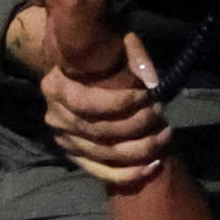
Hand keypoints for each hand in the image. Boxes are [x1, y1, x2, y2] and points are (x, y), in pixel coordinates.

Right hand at [41, 48, 171, 191]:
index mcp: (56, 86)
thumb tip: (151, 83)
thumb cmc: (99, 57)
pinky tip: (152, 165)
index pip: (88, 102)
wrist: (78, 72)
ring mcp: (64, 139)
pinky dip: (128, 174)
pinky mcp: (75, 156)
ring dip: (139, 148)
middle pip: (98, 130)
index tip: (149, 95)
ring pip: (104, 153)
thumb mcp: (116, 45)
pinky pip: (101, 172)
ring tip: (164, 135)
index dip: (122, 102)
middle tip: (160, 113)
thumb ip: (134, 57)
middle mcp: (55, 116)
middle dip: (136, 125)